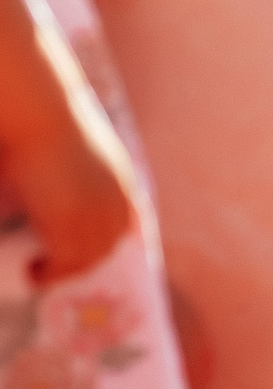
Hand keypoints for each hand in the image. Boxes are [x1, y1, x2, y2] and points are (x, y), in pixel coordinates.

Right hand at [5, 111, 138, 284]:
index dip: (107, 241)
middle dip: (82, 261)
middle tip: (52, 267)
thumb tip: (53, 192)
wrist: (42, 115)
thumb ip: (75, 178)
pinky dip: (49, 273)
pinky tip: (30, 271)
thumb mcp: (74, 152)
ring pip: (88, 259)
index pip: (127, 223)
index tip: (87, 254)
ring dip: (63, 270)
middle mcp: (116, 200)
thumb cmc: (47, 124)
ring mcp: (98, 215)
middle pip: (107, 246)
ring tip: (37, 272)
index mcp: (120, 180)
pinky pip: (67, 264)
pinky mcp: (73, 225)